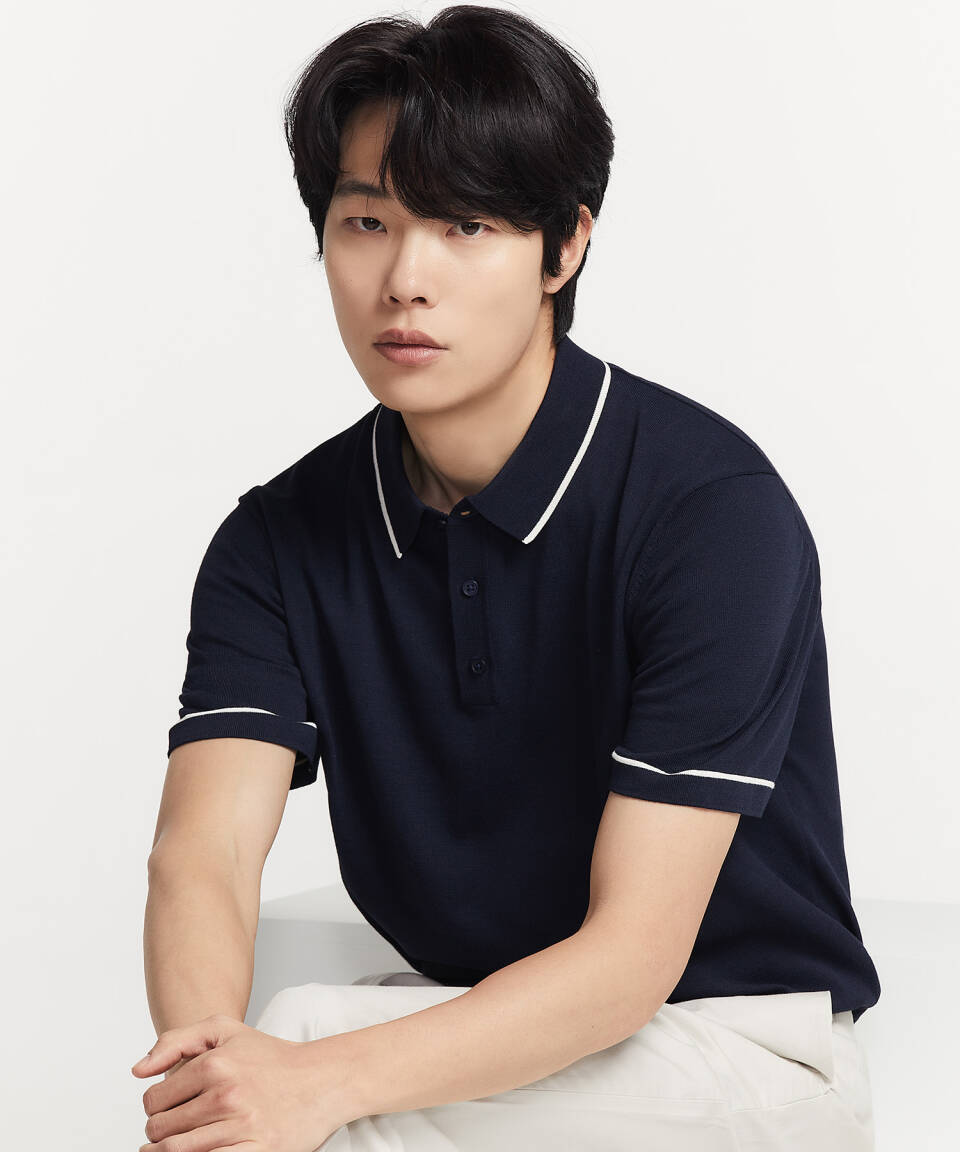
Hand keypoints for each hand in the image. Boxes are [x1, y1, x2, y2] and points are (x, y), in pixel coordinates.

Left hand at [131, 1013, 353, 1150]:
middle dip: (158, 1134)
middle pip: (161, 1131)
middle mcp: (226, 1095)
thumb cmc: (271, 1056)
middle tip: (170, 1130)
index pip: (154, 1101)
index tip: (167, 1108)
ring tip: (177, 1145)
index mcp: (215, 1064)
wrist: (322, 1079)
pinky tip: (200, 1150)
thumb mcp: (225, 1030)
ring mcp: (242, 1127)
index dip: (154, 1108)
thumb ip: (176, 1041)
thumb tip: (138, 1071)